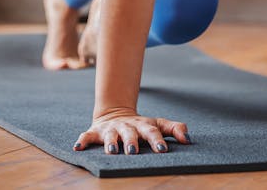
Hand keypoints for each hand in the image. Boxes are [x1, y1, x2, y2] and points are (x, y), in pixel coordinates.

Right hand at [72, 107, 191, 153]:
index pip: (152, 131)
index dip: (157, 140)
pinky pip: (87, 136)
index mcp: (143, 125)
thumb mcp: (158, 124)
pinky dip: (82, 140)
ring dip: (111, 142)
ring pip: (110, 135)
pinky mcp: (95, 132)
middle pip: (130, 133)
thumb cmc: (141, 126)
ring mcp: (111, 129)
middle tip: (134, 151)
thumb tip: (188, 139)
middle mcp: (127, 126)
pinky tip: (78, 147)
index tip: (163, 150)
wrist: (116, 114)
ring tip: (112, 151)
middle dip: (132, 142)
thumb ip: (174, 129)